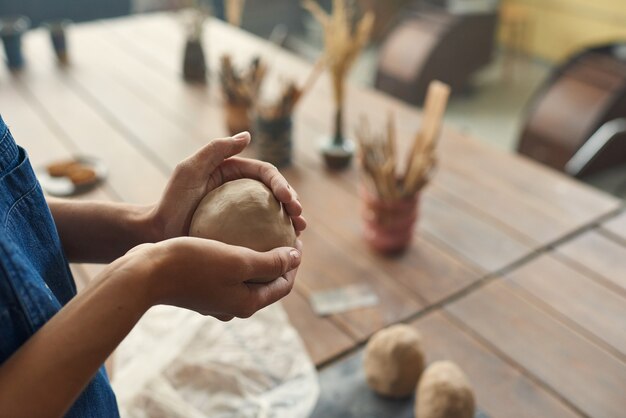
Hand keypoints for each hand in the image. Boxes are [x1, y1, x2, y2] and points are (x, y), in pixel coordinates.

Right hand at [125, 237, 301, 319]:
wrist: (144, 273)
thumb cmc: (192, 264)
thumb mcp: (237, 261)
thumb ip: (270, 263)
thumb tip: (295, 259)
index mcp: (247, 304)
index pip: (284, 285)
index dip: (295, 261)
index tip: (296, 235)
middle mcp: (233, 306)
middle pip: (267, 282)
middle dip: (279, 258)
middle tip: (281, 229)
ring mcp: (215, 298)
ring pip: (246, 276)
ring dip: (257, 255)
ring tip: (260, 228)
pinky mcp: (200, 288)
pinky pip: (226, 271)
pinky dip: (235, 255)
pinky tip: (231, 232)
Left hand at [150, 132, 305, 240]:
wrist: (158, 232)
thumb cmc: (171, 200)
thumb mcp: (189, 170)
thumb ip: (215, 149)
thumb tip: (248, 135)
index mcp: (234, 173)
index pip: (266, 174)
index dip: (281, 184)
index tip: (287, 199)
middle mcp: (241, 191)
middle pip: (275, 193)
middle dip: (293, 202)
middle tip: (299, 218)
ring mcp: (243, 213)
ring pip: (274, 214)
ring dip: (291, 220)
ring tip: (299, 231)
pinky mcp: (240, 233)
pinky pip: (263, 234)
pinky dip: (277, 239)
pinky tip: (286, 248)